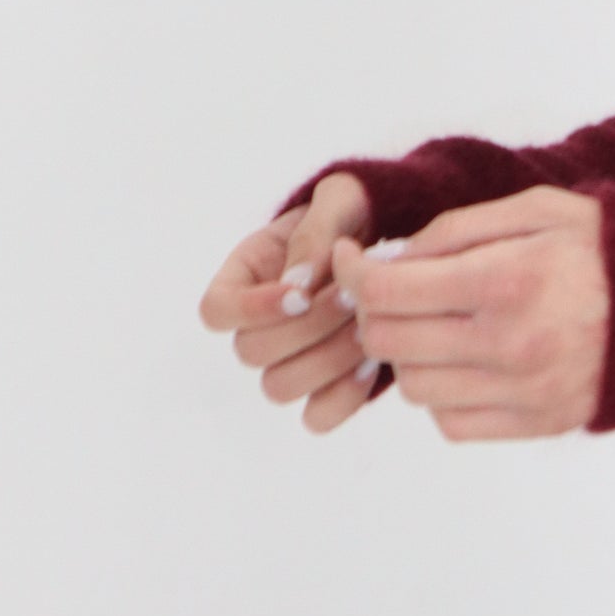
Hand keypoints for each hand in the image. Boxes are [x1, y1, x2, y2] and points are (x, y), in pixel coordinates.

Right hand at [197, 172, 381, 435]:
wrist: (399, 235)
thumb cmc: (358, 211)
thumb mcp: (339, 199)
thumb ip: (315, 232)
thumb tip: (296, 283)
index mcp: (247, 275)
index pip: (215, 310)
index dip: (249, 310)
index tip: (300, 294)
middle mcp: (258, 324)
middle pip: (250, 352)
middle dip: (307, 327)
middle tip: (353, 299)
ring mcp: (289, 359)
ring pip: (279, 387)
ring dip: (327, 359)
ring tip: (368, 326)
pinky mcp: (324, 386)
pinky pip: (318, 415)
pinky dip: (344, 395)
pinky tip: (374, 362)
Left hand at [332, 186, 609, 441]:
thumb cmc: (607, 248)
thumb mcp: (540, 209)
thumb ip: (461, 228)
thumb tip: (393, 257)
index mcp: (508, 280)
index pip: (389, 292)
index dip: (353, 274)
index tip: (351, 260)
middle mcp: (510, 344)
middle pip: (389, 344)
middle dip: (373, 313)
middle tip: (390, 290)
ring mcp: (523, 392)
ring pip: (415, 388)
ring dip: (409, 354)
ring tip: (438, 323)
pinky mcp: (536, 424)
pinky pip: (452, 424)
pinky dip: (444, 394)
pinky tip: (467, 360)